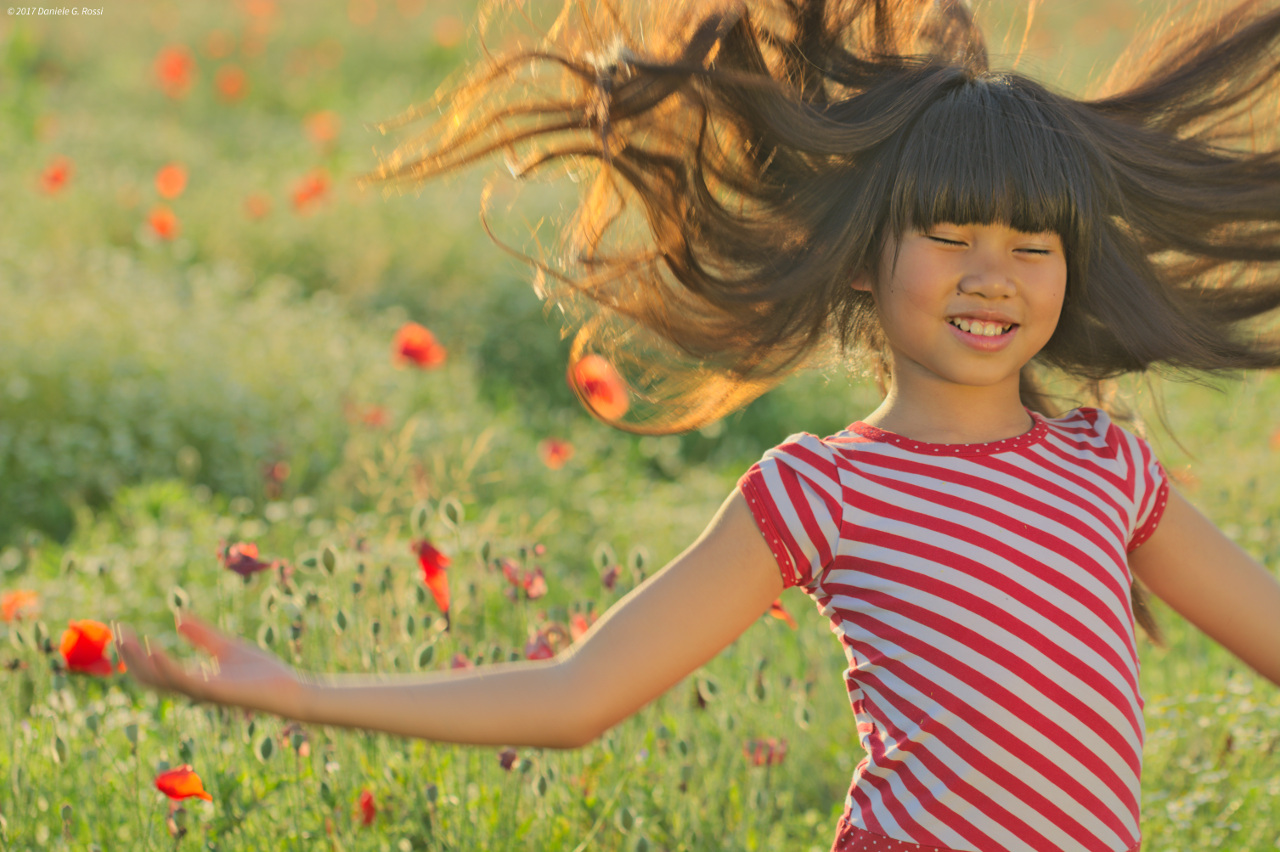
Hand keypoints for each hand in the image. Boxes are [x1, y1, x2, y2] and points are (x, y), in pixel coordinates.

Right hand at [117, 612, 306, 719]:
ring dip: (140, 659)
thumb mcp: (227, 646)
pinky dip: (166, 665)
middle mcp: (191, 688)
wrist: (288, 689)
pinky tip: (154, 649)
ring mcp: (200, 691)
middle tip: (117, 631)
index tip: (122, 629)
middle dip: (130, 655)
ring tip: (125, 637)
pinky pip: (183, 680)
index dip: (136, 651)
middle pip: (149, 675)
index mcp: (193, 679)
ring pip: (159, 679)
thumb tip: (178, 618)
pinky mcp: (214, 691)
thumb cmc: (260, 672)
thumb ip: (202, 635)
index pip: (155, 667)